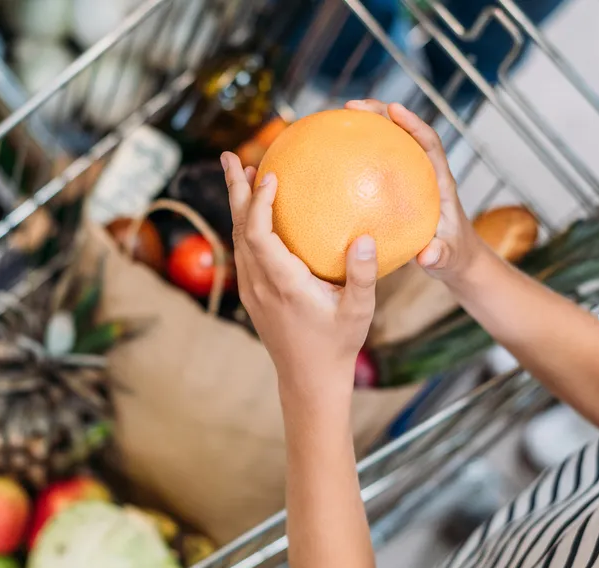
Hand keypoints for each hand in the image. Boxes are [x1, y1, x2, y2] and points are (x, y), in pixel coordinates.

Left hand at [222, 152, 374, 399]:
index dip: (259, 203)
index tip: (268, 174)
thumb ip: (362, 275)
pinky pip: (243, 252)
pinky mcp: (253, 295)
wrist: (308, 380)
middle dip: (235, 191)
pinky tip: (257, 212)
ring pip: (237, 240)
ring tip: (242, 173)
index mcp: (283, 284)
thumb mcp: (358, 311)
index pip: (259, 235)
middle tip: (232, 156)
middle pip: (239, 229)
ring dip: (239, 206)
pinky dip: (246, 226)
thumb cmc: (337, 346)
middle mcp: (260, 285)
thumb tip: (366, 238)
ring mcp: (252, 290)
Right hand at [344, 100, 489, 284]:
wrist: (455, 258)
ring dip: (368, 128)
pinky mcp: (398, 188)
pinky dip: (359, 156)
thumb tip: (426, 256)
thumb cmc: (453, 255)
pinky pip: (376, 166)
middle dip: (381, 114)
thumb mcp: (448, 258)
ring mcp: (411, 178)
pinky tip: (333, 159)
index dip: (413, 124)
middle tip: (351, 106)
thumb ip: (440, 256)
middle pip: (405, 132)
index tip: (393, 109)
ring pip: (390, 144)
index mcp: (440, 182)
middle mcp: (426, 172)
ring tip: (338, 118)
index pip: (429, 143)